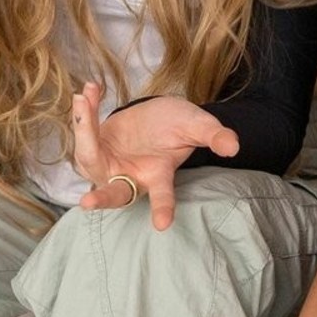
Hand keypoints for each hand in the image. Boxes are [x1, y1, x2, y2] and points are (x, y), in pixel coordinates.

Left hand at [72, 82, 238, 229]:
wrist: (155, 113)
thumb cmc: (177, 124)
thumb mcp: (196, 124)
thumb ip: (213, 135)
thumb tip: (233, 145)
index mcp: (159, 174)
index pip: (164, 195)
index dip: (164, 208)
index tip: (162, 226)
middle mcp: (132, 176)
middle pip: (116, 193)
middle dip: (102, 199)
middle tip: (87, 204)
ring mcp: (111, 164)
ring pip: (90, 158)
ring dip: (84, 129)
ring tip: (85, 97)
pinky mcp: (94, 148)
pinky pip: (83, 134)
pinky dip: (84, 113)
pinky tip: (90, 90)